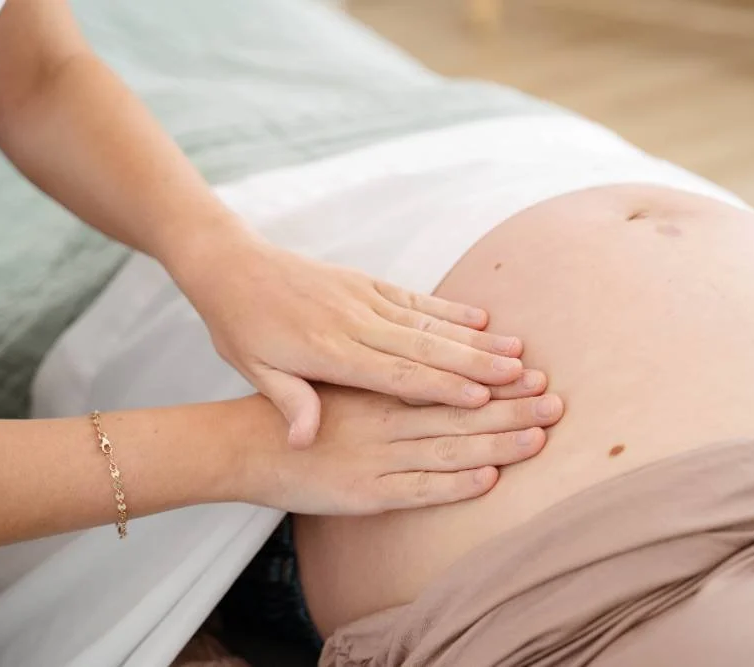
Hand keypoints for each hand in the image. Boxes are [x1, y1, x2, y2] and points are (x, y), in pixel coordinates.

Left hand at [168, 226, 526, 446]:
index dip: (441, 387)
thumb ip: (288, 402)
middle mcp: (354, 323)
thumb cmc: (241, 326)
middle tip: (523, 377)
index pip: (396, 374)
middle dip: (478, 364)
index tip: (482, 399)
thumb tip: (305, 440)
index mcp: (328, 352)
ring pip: (430, 322)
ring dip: (476, 338)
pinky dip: (450, 309)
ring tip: (516, 351)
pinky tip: (480, 318)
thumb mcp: (253, 370)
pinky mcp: (366, 282)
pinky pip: (416, 299)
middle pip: (427, 348)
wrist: (231, 265)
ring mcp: (364, 299)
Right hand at [252, 378, 563, 514]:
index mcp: (382, 389)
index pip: (449, 383)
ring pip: (449, 449)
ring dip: (497, 443)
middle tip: (556, 399)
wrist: (245, 444)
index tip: (531, 372)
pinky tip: (489, 480)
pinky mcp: (366, 493)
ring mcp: (379, 458)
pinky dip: (454, 485)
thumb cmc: (297, 407)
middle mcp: (388, 421)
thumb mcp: (342, 376)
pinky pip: (418, 490)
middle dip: (511, 407)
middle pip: (460, 413)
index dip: (492, 380)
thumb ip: (386, 374)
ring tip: (540, 436)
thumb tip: (433, 367)